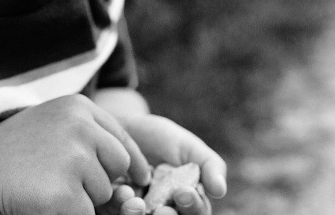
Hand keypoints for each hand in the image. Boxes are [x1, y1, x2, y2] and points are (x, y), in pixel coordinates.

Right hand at [0, 94, 150, 214]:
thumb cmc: (11, 152)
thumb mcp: (52, 125)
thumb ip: (87, 135)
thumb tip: (132, 166)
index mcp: (79, 107)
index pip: (121, 137)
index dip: (134, 160)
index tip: (141, 176)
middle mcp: (81, 127)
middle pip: (119, 164)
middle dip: (102, 179)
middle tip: (65, 180)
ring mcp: (74, 159)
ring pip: (103, 192)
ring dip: (82, 197)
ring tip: (46, 186)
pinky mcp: (66, 193)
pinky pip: (85, 214)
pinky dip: (68, 214)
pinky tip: (42, 201)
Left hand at [113, 113, 227, 214]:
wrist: (123, 128)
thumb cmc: (160, 138)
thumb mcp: (188, 146)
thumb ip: (209, 165)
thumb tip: (220, 190)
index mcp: (187, 202)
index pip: (196, 212)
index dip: (193, 207)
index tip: (184, 192)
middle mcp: (164, 211)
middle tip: (162, 211)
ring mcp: (139, 212)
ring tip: (134, 201)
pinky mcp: (114, 209)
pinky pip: (116, 214)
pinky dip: (119, 207)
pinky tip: (121, 191)